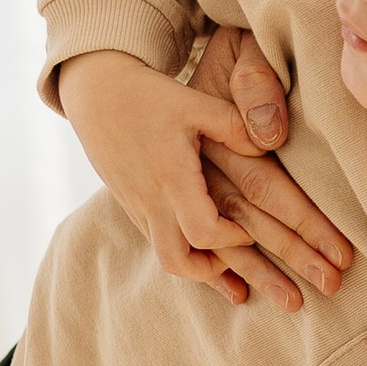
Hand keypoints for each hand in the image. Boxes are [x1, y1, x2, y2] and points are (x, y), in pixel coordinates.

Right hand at [55, 51, 299, 307]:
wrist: (96, 93)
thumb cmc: (150, 95)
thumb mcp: (196, 103)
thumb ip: (234, 125)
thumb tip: (270, 145)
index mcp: (172, 177)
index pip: (203, 230)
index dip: (233, 238)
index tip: (252, 230)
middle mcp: (151, 200)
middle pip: (178, 261)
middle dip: (214, 272)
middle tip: (243, 258)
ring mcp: (137, 207)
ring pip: (166, 257)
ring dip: (199, 267)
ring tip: (230, 269)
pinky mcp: (132, 205)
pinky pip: (157, 242)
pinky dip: (183, 252)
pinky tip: (204, 253)